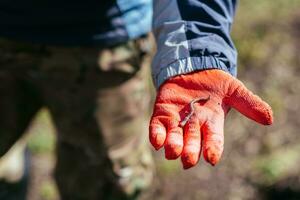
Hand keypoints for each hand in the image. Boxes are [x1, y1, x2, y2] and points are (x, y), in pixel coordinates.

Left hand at [149, 69, 272, 168]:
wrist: (194, 67)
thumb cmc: (215, 81)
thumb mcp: (234, 90)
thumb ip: (249, 104)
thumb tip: (270, 119)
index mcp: (212, 123)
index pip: (213, 140)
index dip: (213, 149)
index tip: (212, 159)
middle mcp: (193, 125)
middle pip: (192, 142)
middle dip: (190, 151)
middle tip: (188, 160)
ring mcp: (177, 119)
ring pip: (174, 137)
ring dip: (173, 146)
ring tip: (173, 151)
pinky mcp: (162, 112)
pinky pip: (157, 127)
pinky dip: (157, 135)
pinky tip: (157, 141)